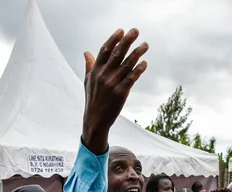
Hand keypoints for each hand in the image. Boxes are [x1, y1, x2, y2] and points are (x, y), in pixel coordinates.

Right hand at [82, 29, 148, 152]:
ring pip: (127, 64)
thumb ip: (89, 65)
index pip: (104, 50)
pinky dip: (138, 69)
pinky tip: (144, 63)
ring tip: (145, 45)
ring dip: (137, 53)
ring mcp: (113, 83)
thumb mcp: (88, 81)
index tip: (121, 31)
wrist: (95, 120)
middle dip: (127, 41)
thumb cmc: (92, 99)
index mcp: (95, 70)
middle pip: (117, 53)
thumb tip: (86, 52)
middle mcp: (104, 75)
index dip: (113, 40)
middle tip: (135, 31)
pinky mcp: (121, 92)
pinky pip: (131, 78)